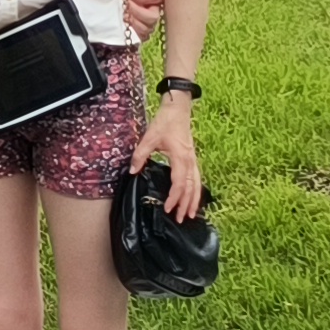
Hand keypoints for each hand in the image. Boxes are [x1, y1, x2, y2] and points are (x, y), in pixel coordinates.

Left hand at [138, 96, 201, 215]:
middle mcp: (190, 162)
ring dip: (194, 200)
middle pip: (190, 188)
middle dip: (186, 205)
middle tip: (180, 219)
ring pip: (197, 184)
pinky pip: (196, 178)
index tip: (167, 209)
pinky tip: (193, 197)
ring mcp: (193, 160)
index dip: (174, 198)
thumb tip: (132, 172)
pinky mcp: (192, 158)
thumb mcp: (149, 138)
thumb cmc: (165, 122)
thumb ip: (140, 155)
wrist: (178, 109)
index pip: (179, 184)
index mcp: (180, 158)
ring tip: (191, 214)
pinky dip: (196, 190)